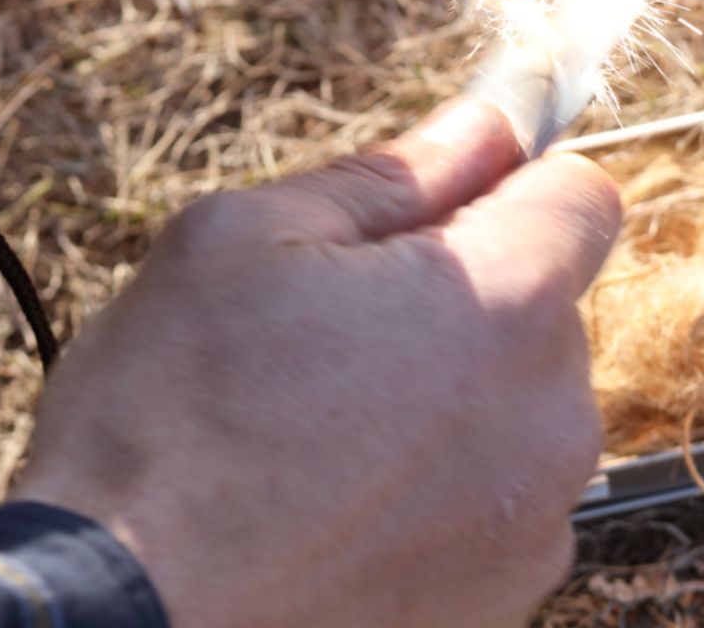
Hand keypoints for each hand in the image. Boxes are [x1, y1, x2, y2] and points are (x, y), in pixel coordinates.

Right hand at [10, 100, 621, 627]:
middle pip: (549, 299)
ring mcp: (538, 513)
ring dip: (460, 384)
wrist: (120, 626)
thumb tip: (481, 125)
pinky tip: (352, 496)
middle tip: (352, 318)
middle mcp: (552, 410)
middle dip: (473, 286)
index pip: (583, 194)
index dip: (519, 181)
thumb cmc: (171, 419)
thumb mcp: (248, 241)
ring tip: (337, 419)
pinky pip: (505, 488)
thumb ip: (391, 176)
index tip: (455, 197)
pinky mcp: (510, 592)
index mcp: (505, 300)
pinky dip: (452, 475)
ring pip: (525, 396)